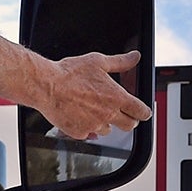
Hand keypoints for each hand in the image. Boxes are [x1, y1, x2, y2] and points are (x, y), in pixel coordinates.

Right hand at [37, 51, 151, 137]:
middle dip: (128, 120)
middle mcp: (108, 114)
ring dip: (105, 123)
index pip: (141, 111)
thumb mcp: (98, 62)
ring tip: (92, 110)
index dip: (144, 112)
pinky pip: (88, 134)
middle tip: (122, 114)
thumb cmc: (70, 73)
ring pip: (107, 130)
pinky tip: (78, 115)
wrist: (47, 85)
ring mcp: (94, 126)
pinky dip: (86, 127)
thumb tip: (134, 56)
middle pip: (129, 125)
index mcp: (116, 98)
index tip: (143, 112)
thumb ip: (120, 62)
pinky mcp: (80, 133)